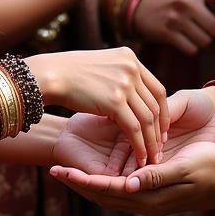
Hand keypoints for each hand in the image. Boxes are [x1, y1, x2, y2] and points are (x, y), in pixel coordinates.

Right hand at [26, 47, 167, 166]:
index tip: (163, 127)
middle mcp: (131, 68)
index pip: (157, 88)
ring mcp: (124, 83)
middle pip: (156, 103)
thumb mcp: (102, 66)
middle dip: (160, 128)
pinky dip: (140, 145)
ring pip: (148, 118)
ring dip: (152, 141)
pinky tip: (140, 157)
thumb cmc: (70, 73)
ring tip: (153, 157)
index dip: (163, 110)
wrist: (50, 75)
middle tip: (161, 146)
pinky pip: (134, 128)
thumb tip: (132, 92)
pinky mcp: (115, 101)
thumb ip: (119, 75)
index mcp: (130, 57)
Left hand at [50, 89, 214, 215]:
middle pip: (103, 195)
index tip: (60, 170)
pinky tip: (102, 169)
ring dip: (90, 183)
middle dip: (78, 182)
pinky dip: (107, 180)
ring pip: (111, 193)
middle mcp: (146, 201)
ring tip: (71, 170)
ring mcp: (151, 198)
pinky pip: (123, 189)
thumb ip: (156, 176)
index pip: (107, 190)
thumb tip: (127, 184)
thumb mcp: (184, 169)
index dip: (82, 180)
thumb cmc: (212, 168)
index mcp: (150, 196)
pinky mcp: (156, 191)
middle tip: (54, 168)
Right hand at [132, 0, 214, 55]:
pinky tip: (193, 42)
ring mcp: (176, 18)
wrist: (142, 9)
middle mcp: (188, 0)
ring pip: (208, 42)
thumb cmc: (178, 1)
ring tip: (210, 40)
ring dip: (212, 46)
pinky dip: (196, 50)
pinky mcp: (167, 33)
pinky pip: (193, 50)